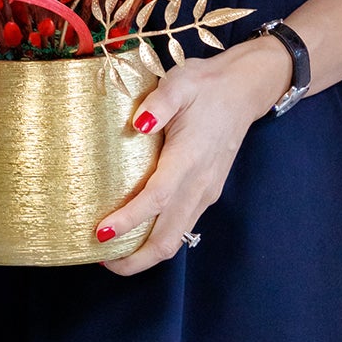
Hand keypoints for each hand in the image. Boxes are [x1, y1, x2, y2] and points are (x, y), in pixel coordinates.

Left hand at [93, 34, 293, 274]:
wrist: (243, 91)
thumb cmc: (206, 85)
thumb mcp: (180, 83)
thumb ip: (160, 102)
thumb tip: (138, 124)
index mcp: (189, 158)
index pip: (157, 199)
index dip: (129, 220)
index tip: (100, 233)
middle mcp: (199, 184)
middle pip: (167, 239)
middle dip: (133, 258)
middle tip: (98, 258)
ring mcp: (205, 193)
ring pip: (175, 239)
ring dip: (144, 255)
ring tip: (111, 254)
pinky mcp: (206, 194)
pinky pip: (180, 227)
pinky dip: (156, 240)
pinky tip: (135, 235)